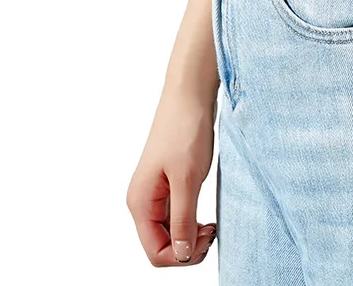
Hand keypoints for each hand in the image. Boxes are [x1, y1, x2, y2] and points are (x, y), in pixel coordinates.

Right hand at [127, 90, 217, 266]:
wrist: (190, 96)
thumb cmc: (186, 130)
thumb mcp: (188, 178)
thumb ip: (183, 219)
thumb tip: (181, 255)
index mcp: (140, 203)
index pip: (155, 252)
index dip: (181, 255)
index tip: (207, 237)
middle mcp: (143, 202)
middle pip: (161, 246)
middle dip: (187, 248)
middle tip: (212, 231)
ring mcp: (155, 194)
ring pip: (170, 233)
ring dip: (190, 237)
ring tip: (211, 225)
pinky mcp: (169, 185)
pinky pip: (176, 217)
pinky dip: (192, 223)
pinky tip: (207, 218)